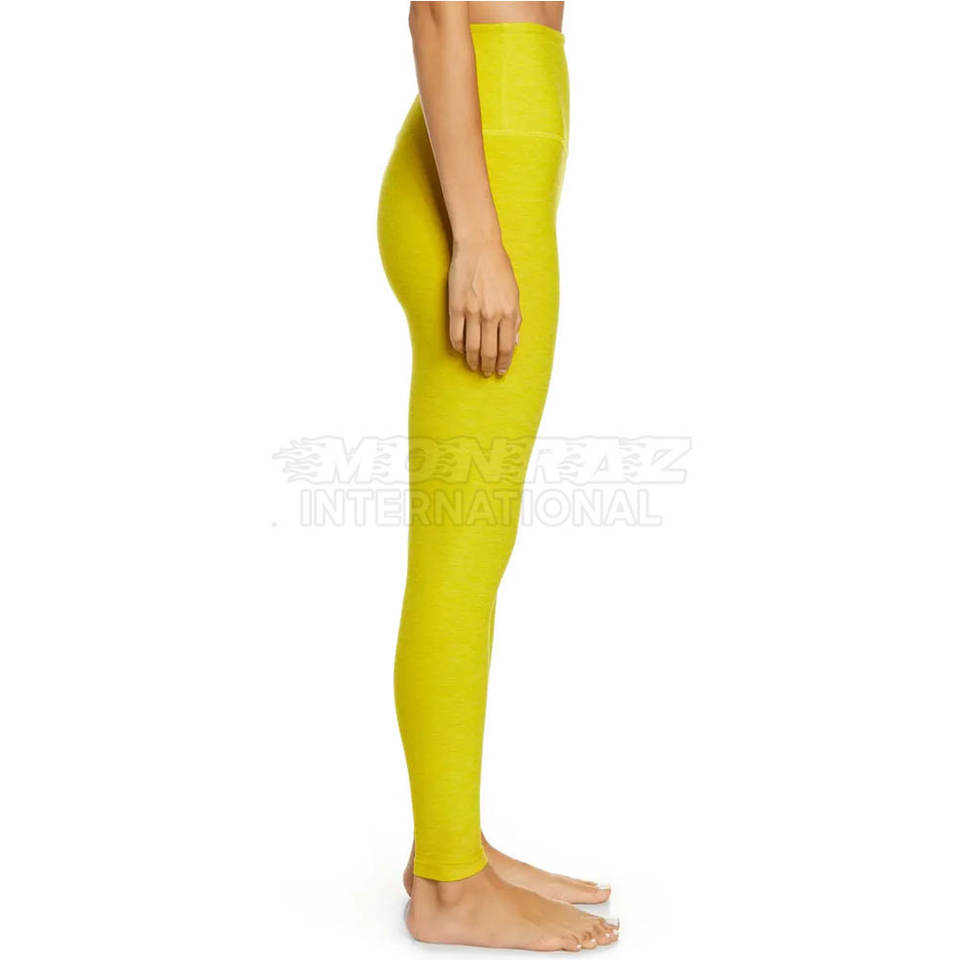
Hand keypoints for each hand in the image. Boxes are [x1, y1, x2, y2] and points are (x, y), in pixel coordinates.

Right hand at [447, 237, 521, 375]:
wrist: (478, 247)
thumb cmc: (498, 268)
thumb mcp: (514, 293)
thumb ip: (515, 319)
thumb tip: (514, 343)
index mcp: (508, 312)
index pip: (507, 348)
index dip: (504, 363)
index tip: (501, 371)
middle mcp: (491, 314)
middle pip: (489, 352)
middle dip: (488, 366)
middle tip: (487, 372)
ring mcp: (472, 312)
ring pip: (472, 347)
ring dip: (473, 361)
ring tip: (473, 365)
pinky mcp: (455, 307)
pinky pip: (455, 335)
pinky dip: (458, 347)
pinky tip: (461, 350)